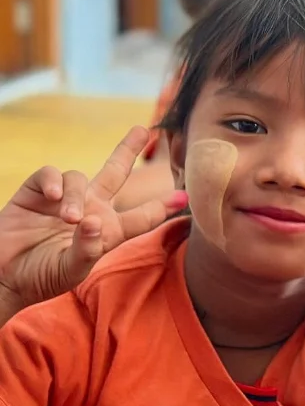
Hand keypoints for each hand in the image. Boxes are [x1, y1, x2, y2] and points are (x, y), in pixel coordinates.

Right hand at [0, 126, 187, 311]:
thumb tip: (94, 222)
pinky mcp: (36, 192)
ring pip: (80, 178)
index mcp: (109, 230)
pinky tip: (53, 200)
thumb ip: (87, 249)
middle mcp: (91, 209)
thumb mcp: (70, 270)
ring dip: (77, 197)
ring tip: (70, 220)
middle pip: (115, 173)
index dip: (164, 207)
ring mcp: (64, 199)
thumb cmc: (41, 277)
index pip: (143, 216)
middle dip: (127, 150)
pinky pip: (51, 174)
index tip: (185, 198)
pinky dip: (54, 184)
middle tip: (144, 129)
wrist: (3, 275)